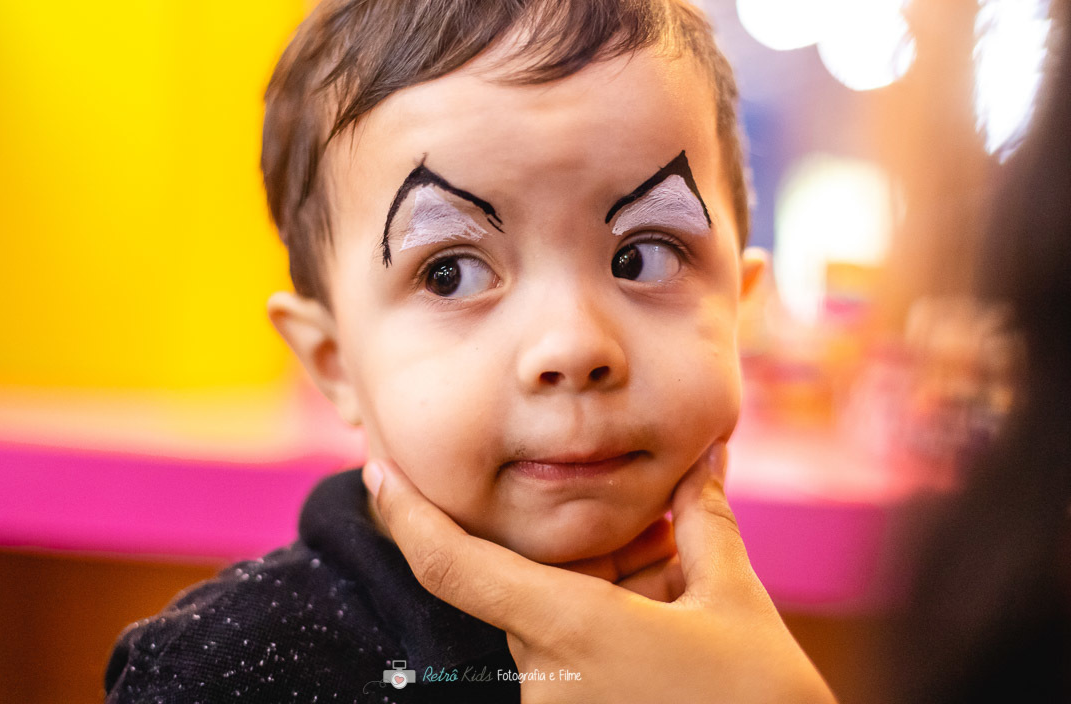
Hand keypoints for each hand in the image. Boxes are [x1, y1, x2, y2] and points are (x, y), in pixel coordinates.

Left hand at [363, 443, 836, 703]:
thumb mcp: (736, 602)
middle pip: (528, 583)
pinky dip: (612, 622)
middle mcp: (546, 678)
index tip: (377, 471)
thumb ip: (705, 522)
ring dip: (607, 587)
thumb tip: (703, 458)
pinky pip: (574, 654)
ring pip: (557, 617)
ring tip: (680, 578)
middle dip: (582, 546)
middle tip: (654, 527)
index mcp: (570, 632)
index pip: (456, 568)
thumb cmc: (761, 702)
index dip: (408, 517)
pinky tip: (672, 614)